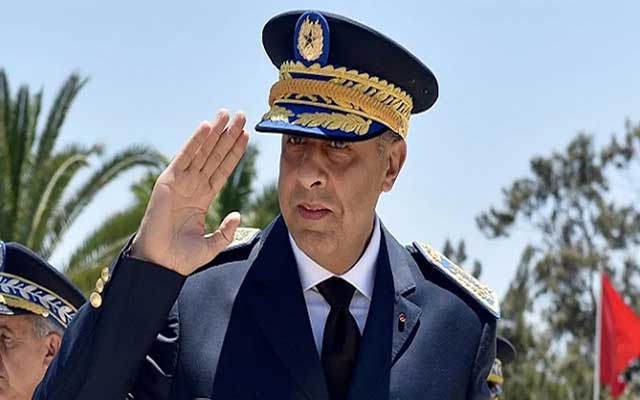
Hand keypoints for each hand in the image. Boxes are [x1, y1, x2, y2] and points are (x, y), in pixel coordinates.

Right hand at [131, 110, 249, 274]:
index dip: (235, 152)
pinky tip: (206, 127)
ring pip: (202, 151)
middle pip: (215, 155)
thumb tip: (237, 214)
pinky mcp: (168, 181)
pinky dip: (195, 141)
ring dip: (214, 132)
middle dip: (228, 135)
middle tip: (241, 115)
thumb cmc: (181, 257)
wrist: (160, 264)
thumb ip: (226, 230)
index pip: (223, 169)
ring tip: (227, 114)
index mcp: (203, 198)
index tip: (247, 135)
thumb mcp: (212, 245)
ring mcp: (181, 182)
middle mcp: (193, 186)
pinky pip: (184, 157)